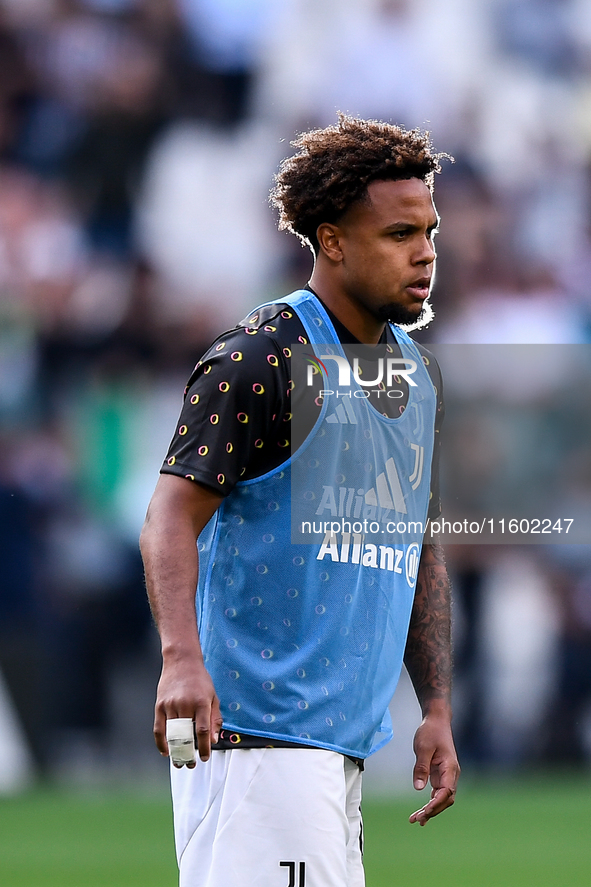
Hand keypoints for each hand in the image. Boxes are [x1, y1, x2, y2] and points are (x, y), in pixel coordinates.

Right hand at [153, 654, 222, 765]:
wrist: (182, 661)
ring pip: (172, 734)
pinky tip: (166, 752)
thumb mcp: (213, 696)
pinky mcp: (160, 705)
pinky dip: (161, 742)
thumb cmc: (200, 680)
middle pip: (186, 735)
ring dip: (175, 751)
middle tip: (190, 764)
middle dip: (188, 753)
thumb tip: (214, 740)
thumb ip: (215, 718)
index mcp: (201, 702)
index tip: (204, 758)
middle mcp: (186, 704)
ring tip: (179, 761)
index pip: (202, 730)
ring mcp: (171, 705)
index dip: (203, 747)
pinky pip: (159, 728)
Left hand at [409, 711, 459, 825]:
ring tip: (416, 820)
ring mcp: (447, 775)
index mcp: (450, 768)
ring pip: (442, 798)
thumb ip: (421, 767)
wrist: (437, 721)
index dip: (436, 804)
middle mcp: (451, 774)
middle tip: (416, 820)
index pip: (446, 791)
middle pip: (445, 799)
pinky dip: (431, 803)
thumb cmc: (431, 732)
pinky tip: (422, 812)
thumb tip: (419, 788)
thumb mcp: (423, 748)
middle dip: (432, 811)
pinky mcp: (441, 775)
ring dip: (431, 809)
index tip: (424, 812)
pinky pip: (438, 793)